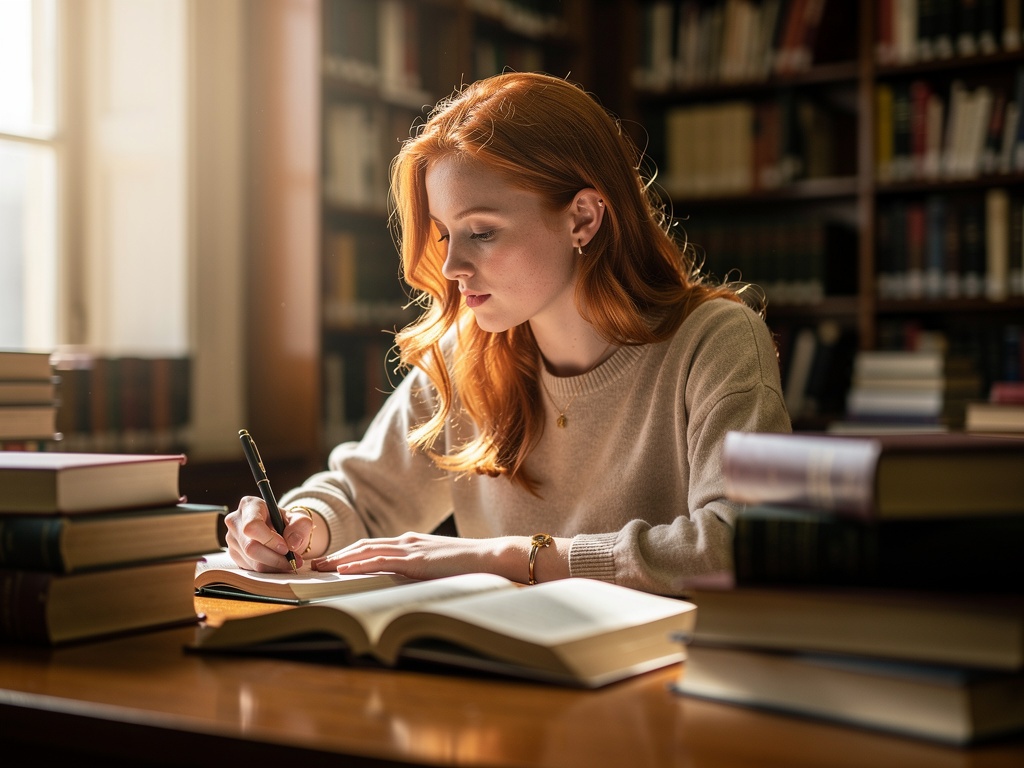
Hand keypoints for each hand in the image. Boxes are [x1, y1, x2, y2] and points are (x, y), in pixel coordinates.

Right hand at [224, 495, 314, 571]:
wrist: (282, 532)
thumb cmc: (288, 523)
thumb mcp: (299, 519)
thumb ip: (300, 525)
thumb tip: (292, 542)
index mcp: (249, 505)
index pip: (252, 526)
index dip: (269, 540)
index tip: (286, 547)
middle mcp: (235, 521)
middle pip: (250, 547)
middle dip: (275, 558)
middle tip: (293, 560)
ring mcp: (232, 539)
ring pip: (252, 561)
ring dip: (274, 566)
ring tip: (290, 562)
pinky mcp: (234, 555)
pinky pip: (251, 569)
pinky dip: (268, 569)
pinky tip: (278, 564)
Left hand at [310, 532, 568, 582]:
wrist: (492, 557)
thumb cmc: (471, 567)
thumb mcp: (440, 569)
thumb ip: (421, 572)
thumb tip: (407, 584)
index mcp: (413, 544)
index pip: (374, 547)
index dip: (350, 553)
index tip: (331, 562)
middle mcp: (408, 541)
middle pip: (364, 546)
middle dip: (338, 554)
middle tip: (315, 563)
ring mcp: (411, 548)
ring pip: (366, 550)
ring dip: (341, 558)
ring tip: (320, 566)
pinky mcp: (415, 559)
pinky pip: (380, 559)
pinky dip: (358, 563)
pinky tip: (343, 568)